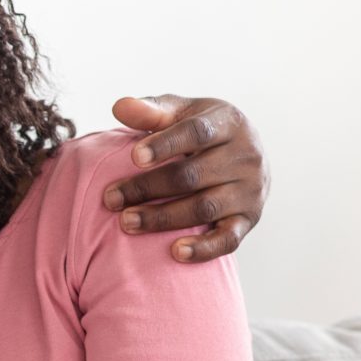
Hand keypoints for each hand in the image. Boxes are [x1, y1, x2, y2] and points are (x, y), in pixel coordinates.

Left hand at [103, 97, 266, 263]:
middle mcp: (245, 156)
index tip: (133, 157)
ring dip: (163, 218)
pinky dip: (203, 248)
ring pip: (204, 208)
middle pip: (192, 176)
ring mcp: (250, 190)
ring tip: (126, 222)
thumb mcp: (182, 112)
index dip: (165, 144)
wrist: (244, 152)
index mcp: (228, 123)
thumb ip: (152, 110)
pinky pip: (228, 239)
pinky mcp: (249, 219)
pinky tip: (174, 253)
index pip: (196, 132)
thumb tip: (119, 107)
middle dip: (148, 188)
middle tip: (110, 198)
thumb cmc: (201, 130)